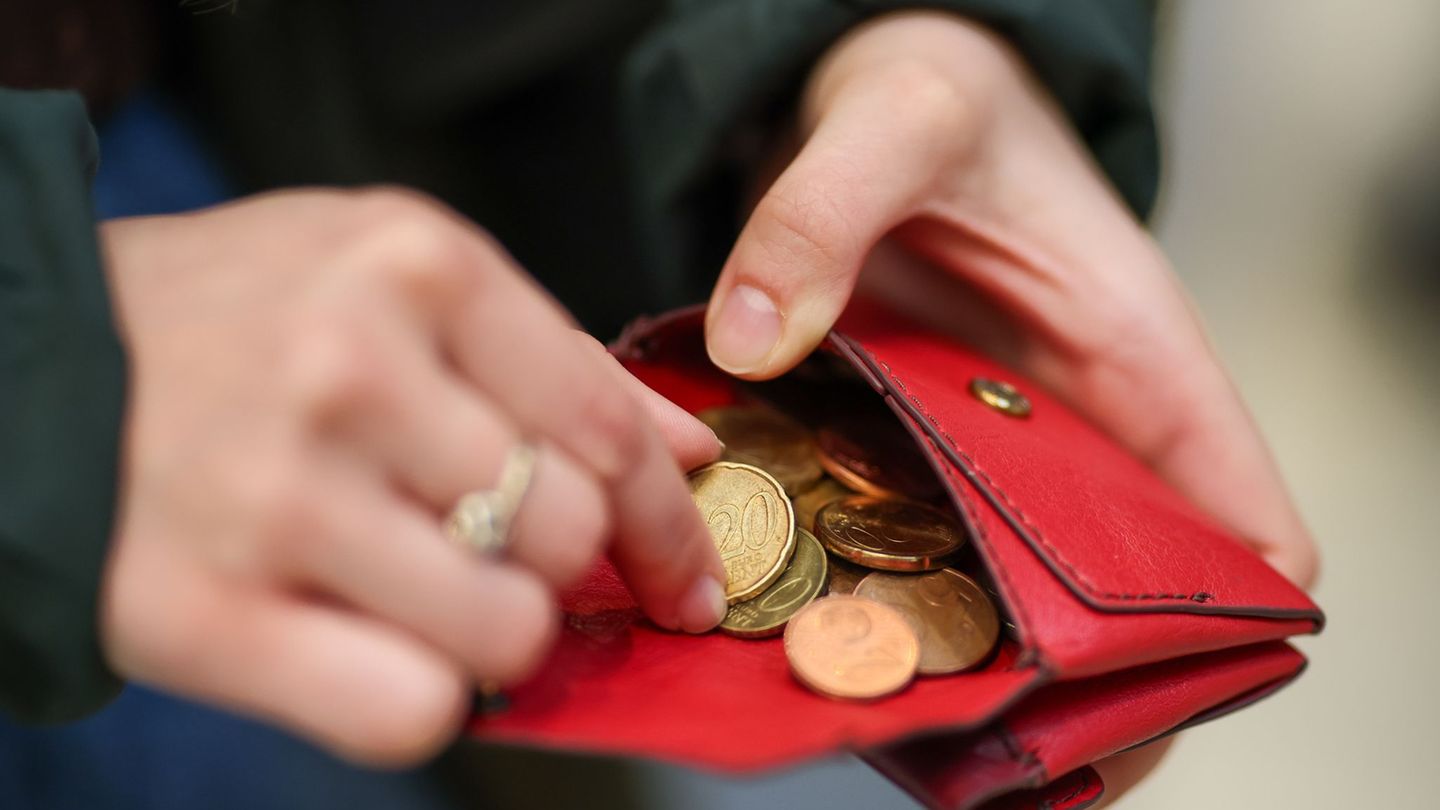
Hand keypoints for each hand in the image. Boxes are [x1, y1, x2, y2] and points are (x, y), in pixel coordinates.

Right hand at [99, 188, 726, 764]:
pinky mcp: (206, 611)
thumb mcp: (392, 277)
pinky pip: (407, 711)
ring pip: (506, 631)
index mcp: (417, 267)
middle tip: (514, 563)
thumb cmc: (240, 321)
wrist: (37, 363)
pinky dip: (418, 699)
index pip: (606, 423)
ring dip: (496, 636)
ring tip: (431, 594)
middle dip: (566, 571)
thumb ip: (550, 358)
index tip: (685, 569)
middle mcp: (349, 369)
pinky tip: (378, 648)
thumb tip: (689, 447)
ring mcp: (276, 492)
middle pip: (567, 532)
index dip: (670, 516)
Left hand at [704, 11, 1317, 800]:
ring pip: (1021, 589)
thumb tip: (754, 340)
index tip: (1158, 694)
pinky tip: (821, 637)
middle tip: (1005, 750)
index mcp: (1135, 356)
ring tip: (909, 722)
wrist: (879, 94)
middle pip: (1128, 593)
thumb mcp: (895, 117)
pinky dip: (886, 598)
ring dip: (978, 661)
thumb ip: (821, 212)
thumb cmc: (938, 93)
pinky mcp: (918, 448)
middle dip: (1083, 685)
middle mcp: (1078, 423)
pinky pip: (921, 546)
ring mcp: (997, 446)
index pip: (1240, 512)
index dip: (1229, 620)